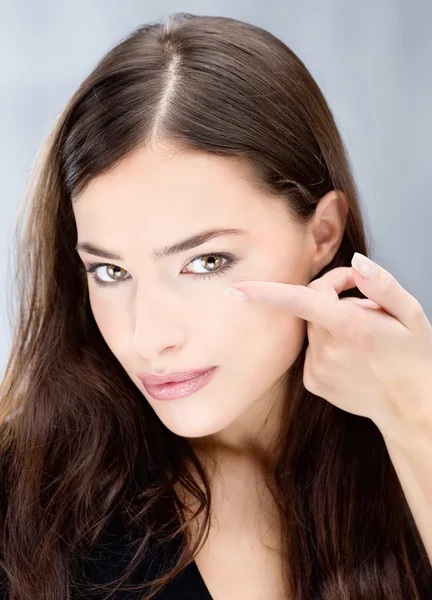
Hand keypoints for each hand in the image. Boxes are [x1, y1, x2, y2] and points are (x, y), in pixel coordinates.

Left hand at [224, 253, 431, 435]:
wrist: (411, 407)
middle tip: (362, 299)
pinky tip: (351, 357)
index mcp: (351, 327)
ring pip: (311, 328)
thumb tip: (356, 263)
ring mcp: (318, 369)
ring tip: (361, 336)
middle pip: (311, 304)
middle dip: (330, 295)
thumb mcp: (411, 315)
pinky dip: (327, 345)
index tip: (237, 288)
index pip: (300, 301)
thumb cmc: (414, 357)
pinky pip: (311, 349)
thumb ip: (382, 285)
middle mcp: (329, 349)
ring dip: (330, 322)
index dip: (267, 292)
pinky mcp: (314, 381)